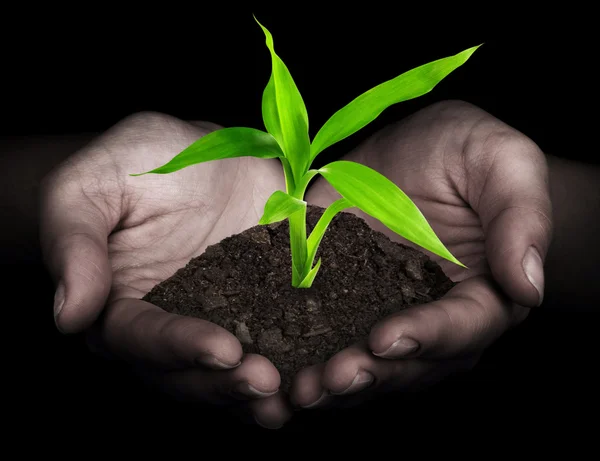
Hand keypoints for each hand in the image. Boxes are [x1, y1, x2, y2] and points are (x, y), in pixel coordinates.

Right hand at [39, 112, 290, 427]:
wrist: (200, 154)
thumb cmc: (136, 161)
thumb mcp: (92, 184)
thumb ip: (75, 243)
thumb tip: (69, 315)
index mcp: (122, 305)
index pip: (143, 339)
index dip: (180, 348)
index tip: (222, 349)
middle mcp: (172, 325)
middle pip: (191, 374)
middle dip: (227, 383)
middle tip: (266, 381)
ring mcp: (222, 319)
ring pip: (235, 372)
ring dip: (265, 391)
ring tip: (299, 393)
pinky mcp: (265, 306)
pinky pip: (280, 341)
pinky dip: (300, 361)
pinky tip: (325, 368)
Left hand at [292, 100, 552, 407]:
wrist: (418, 148)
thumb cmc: (470, 152)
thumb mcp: (502, 162)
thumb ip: (520, 217)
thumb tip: (528, 283)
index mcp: (479, 293)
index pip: (461, 326)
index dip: (426, 336)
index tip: (386, 338)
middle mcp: (429, 315)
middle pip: (408, 362)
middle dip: (369, 374)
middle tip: (329, 379)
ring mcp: (381, 310)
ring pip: (365, 362)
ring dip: (332, 380)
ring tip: (299, 388)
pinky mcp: (338, 297)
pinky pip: (323, 334)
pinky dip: (301, 354)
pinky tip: (273, 366)